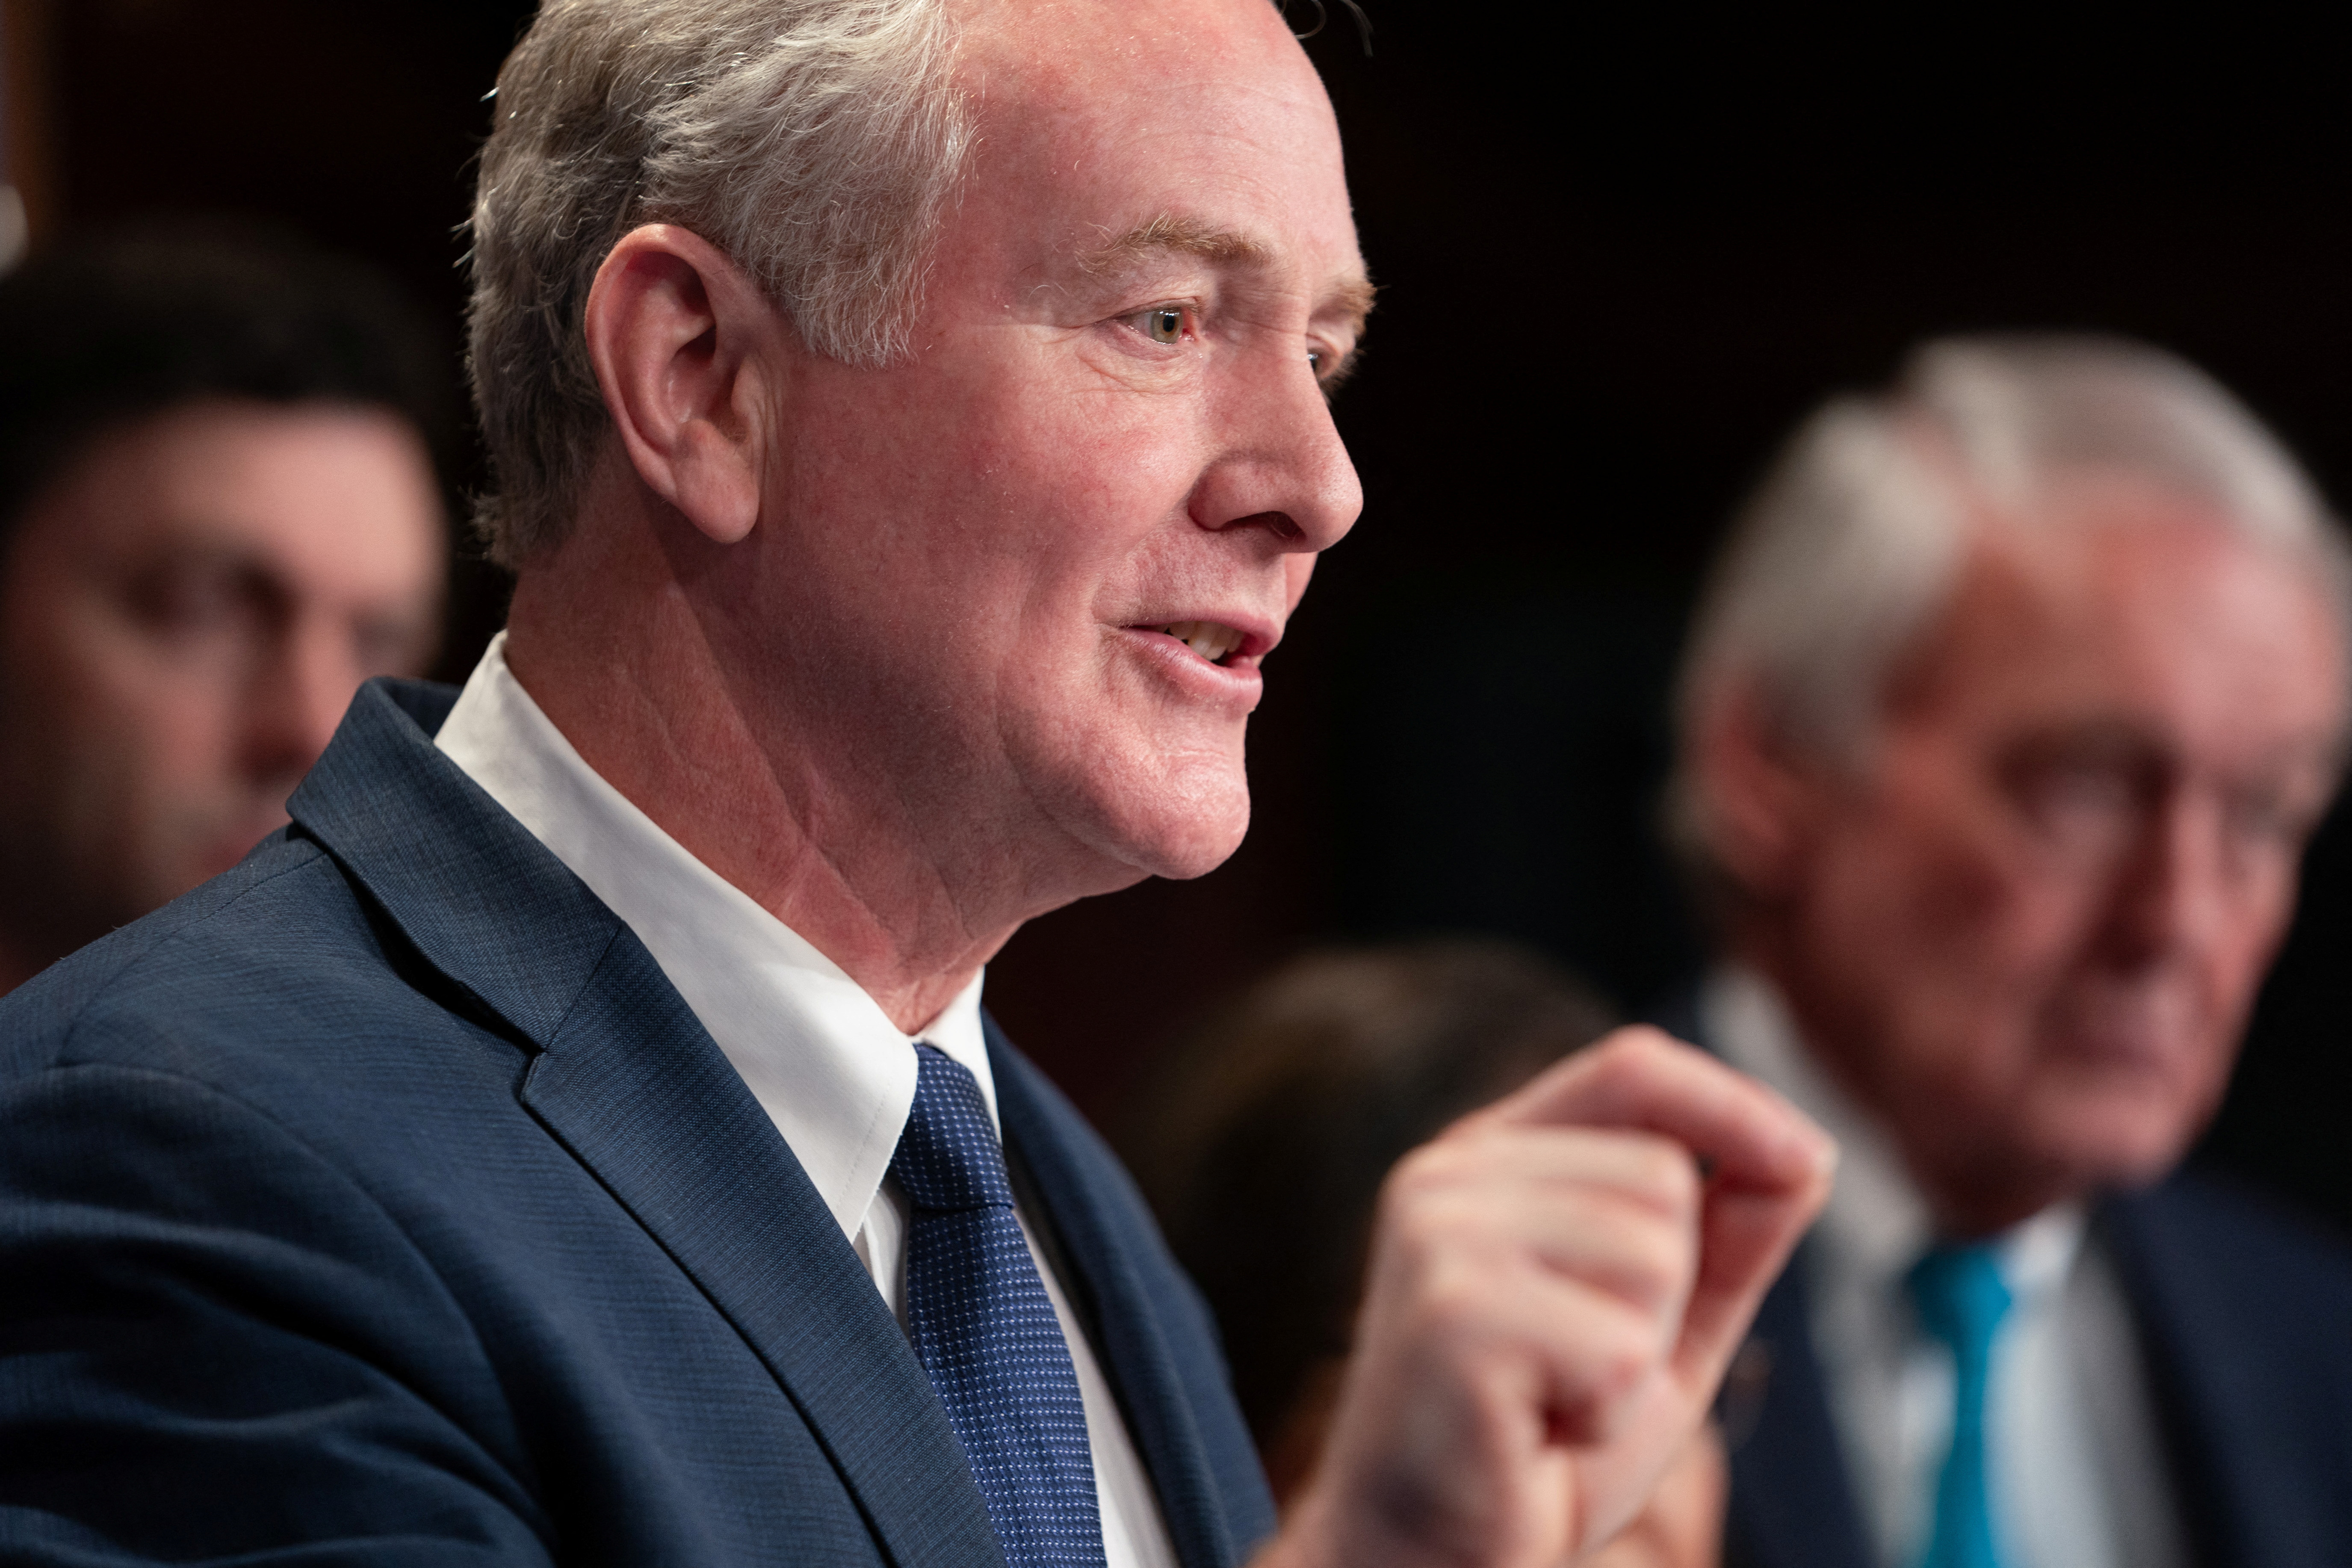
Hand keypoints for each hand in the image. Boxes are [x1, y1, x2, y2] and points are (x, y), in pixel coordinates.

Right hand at [1257, 1027, 1830, 1567]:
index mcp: (1489, 1156)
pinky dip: (1607, 1415)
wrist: (1430, 1558)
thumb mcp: (1659, 1327)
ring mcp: (1438, 1238)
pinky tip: (1537, 1433)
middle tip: (1582, 1368)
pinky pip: (1619, 1349)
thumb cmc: (1537, 1446)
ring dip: (1637, 1357)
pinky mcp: (1451, 1317)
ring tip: (1560, 1397)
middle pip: (1661, 1175)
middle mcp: (1447, 1176)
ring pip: (1652, 1254)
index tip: (1810, 1162)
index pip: (1632, 1067)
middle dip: (1666, 1296)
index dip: (1734, 1104)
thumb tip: (1804, 1159)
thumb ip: (1725, 1239)